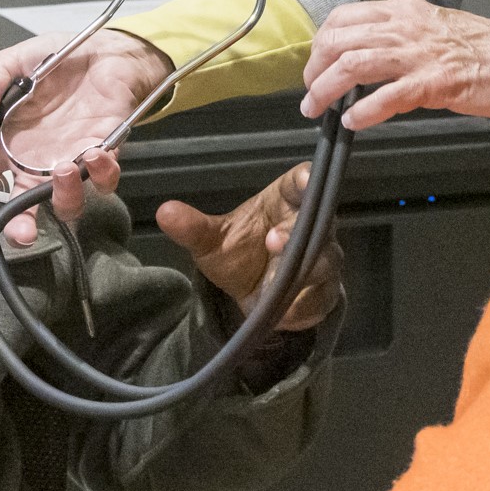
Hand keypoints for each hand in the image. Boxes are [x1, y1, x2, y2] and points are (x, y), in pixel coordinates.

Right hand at [0, 28, 171, 243]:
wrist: (102, 48)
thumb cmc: (53, 58)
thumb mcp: (14, 61)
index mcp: (6, 145)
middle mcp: (35, 163)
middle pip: (21, 210)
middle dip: (18, 229)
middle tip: (20, 233)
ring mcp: (70, 162)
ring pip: (66, 204)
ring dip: (64, 197)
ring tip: (64, 170)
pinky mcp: (104, 154)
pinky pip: (104, 180)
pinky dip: (102, 174)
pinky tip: (96, 152)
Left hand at [157, 163, 343, 332]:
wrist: (254, 294)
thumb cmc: (239, 251)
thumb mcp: (212, 241)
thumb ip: (193, 227)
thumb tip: (164, 212)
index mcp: (287, 200)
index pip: (303, 181)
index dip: (307, 179)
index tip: (305, 179)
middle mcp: (314, 225)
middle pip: (319, 221)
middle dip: (297, 231)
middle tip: (273, 241)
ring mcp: (324, 258)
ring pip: (325, 260)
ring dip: (302, 271)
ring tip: (274, 283)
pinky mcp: (325, 292)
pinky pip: (322, 297)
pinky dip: (303, 305)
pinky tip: (283, 311)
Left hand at [299, 0, 489, 129]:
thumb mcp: (437, 31)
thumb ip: (404, 40)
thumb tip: (371, 60)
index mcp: (407, 12)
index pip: (345, 16)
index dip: (322, 42)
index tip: (316, 65)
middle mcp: (408, 27)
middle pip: (341, 39)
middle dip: (315, 68)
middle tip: (310, 93)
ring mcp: (422, 53)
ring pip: (355, 63)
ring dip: (327, 89)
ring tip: (317, 109)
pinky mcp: (438, 82)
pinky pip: (389, 95)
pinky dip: (364, 110)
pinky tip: (354, 122)